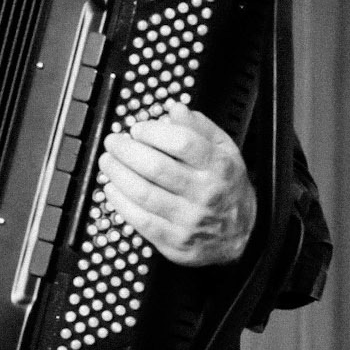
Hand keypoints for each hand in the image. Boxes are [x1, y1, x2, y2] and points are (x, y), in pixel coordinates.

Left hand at [97, 102, 255, 266]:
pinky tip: (112, 188)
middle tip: (113, 142)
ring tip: (108, 161)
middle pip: (156, 167)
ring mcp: (188, 219)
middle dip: (126, 151)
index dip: (153, 132)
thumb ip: (200, 127)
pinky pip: (140, 220)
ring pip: (143, 193)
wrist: (241, 234)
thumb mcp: (225, 150)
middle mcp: (204, 193)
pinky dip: (120, 202)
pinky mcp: (174, 240)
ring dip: (118, 174)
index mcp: (218, 166)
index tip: (137, 129)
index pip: (182, 143)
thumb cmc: (227, 187)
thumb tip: (175, 108)